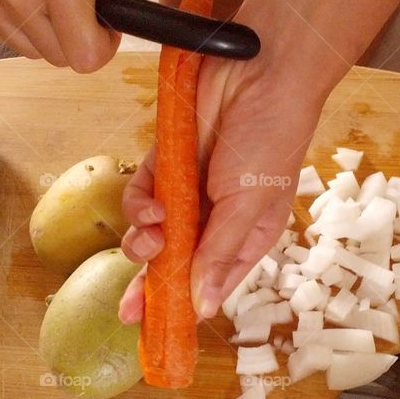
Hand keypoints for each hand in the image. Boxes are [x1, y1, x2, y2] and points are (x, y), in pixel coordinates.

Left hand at [118, 53, 322, 322]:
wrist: (261, 68)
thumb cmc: (271, 140)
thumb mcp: (249, 209)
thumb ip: (220, 256)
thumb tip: (205, 307)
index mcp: (245, 236)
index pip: (209, 281)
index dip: (182, 305)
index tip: (157, 330)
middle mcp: (215, 217)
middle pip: (175, 261)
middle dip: (150, 284)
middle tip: (128, 309)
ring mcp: (189, 188)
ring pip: (154, 230)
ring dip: (145, 240)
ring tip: (150, 236)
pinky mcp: (167, 159)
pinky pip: (143, 192)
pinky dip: (140, 204)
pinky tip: (150, 207)